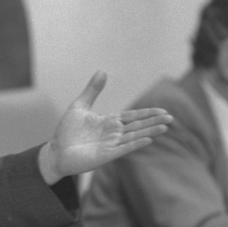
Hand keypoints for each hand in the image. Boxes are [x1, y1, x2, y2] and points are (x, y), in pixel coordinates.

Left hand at [38, 71, 170, 183]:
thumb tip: (102, 71)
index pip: (133, 116)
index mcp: (109, 122)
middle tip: (171, 118)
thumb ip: (92, 90)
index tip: (162, 110)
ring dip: (149, 131)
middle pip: (138, 125)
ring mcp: (111, 145)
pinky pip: (124, 148)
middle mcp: (113, 133)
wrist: (56, 152)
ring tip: (165, 127)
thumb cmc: (67, 131)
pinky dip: (135, 144)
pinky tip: (147, 139)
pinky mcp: (106, 155)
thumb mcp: (80, 106)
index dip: (147, 113)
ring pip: (134, 136)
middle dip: (153, 121)